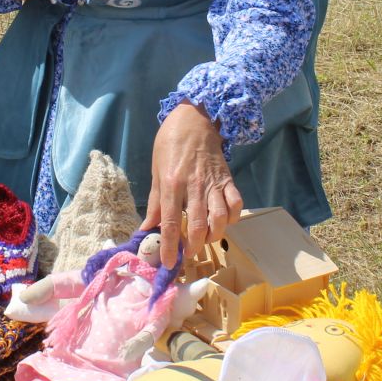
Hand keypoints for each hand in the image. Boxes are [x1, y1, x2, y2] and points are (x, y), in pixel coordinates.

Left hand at [138, 102, 242, 268]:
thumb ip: (155, 203)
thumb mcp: (156, 171)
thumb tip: (146, 230)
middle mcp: (193, 185)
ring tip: (205, 239)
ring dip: (214, 235)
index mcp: (171, 183)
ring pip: (220, 217)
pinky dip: (233, 218)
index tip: (168, 262)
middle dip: (194, 246)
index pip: (170, 221)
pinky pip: (236, 204)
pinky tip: (224, 222)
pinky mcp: (228, 179)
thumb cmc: (170, 144)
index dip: (169, 245)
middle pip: (198, 225)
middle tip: (188, 253)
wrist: (195, 118)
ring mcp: (213, 182)